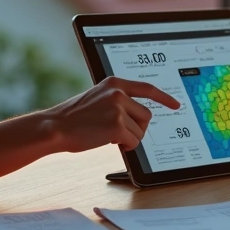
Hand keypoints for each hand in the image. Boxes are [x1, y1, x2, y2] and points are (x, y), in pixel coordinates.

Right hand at [44, 77, 180, 152]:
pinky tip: (108, 141)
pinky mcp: (117, 125)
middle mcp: (118, 93)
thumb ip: (117, 100)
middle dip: (137, 127)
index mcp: (114, 83)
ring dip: (129, 137)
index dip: (163, 98)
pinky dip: (126, 146)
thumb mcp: (96, 98)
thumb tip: (139, 115)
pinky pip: (134, 141)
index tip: (175, 104)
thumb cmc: (74, 118)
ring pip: (140, 130)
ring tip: (107, 135)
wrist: (55, 127)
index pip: (147, 88)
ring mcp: (118, 108)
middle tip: (118, 132)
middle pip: (146, 115)